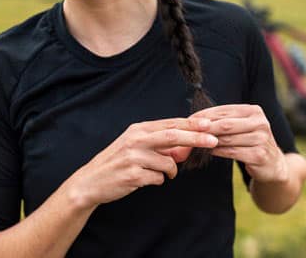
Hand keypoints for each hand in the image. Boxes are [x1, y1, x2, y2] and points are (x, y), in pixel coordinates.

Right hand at [67, 117, 217, 209]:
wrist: (91, 182)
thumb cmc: (119, 162)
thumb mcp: (138, 148)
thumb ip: (162, 146)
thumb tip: (187, 149)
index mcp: (139, 129)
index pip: (171, 123)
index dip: (192, 124)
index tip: (210, 125)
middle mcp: (136, 140)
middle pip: (173, 135)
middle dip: (196, 137)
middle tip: (214, 140)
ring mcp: (134, 157)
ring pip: (168, 163)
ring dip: (170, 171)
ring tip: (156, 173)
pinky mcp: (133, 175)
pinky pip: (158, 178)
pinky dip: (158, 180)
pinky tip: (143, 180)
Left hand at [190, 104, 288, 183]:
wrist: (272, 164)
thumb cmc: (251, 142)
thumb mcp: (242, 127)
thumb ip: (224, 121)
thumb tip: (195, 120)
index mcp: (254, 111)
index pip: (224, 110)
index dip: (205, 115)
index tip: (189, 120)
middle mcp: (260, 122)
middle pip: (225, 124)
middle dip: (205, 129)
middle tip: (189, 133)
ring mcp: (261, 139)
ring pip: (227, 139)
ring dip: (209, 142)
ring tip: (196, 143)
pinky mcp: (259, 155)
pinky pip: (232, 152)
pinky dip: (218, 152)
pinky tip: (208, 152)